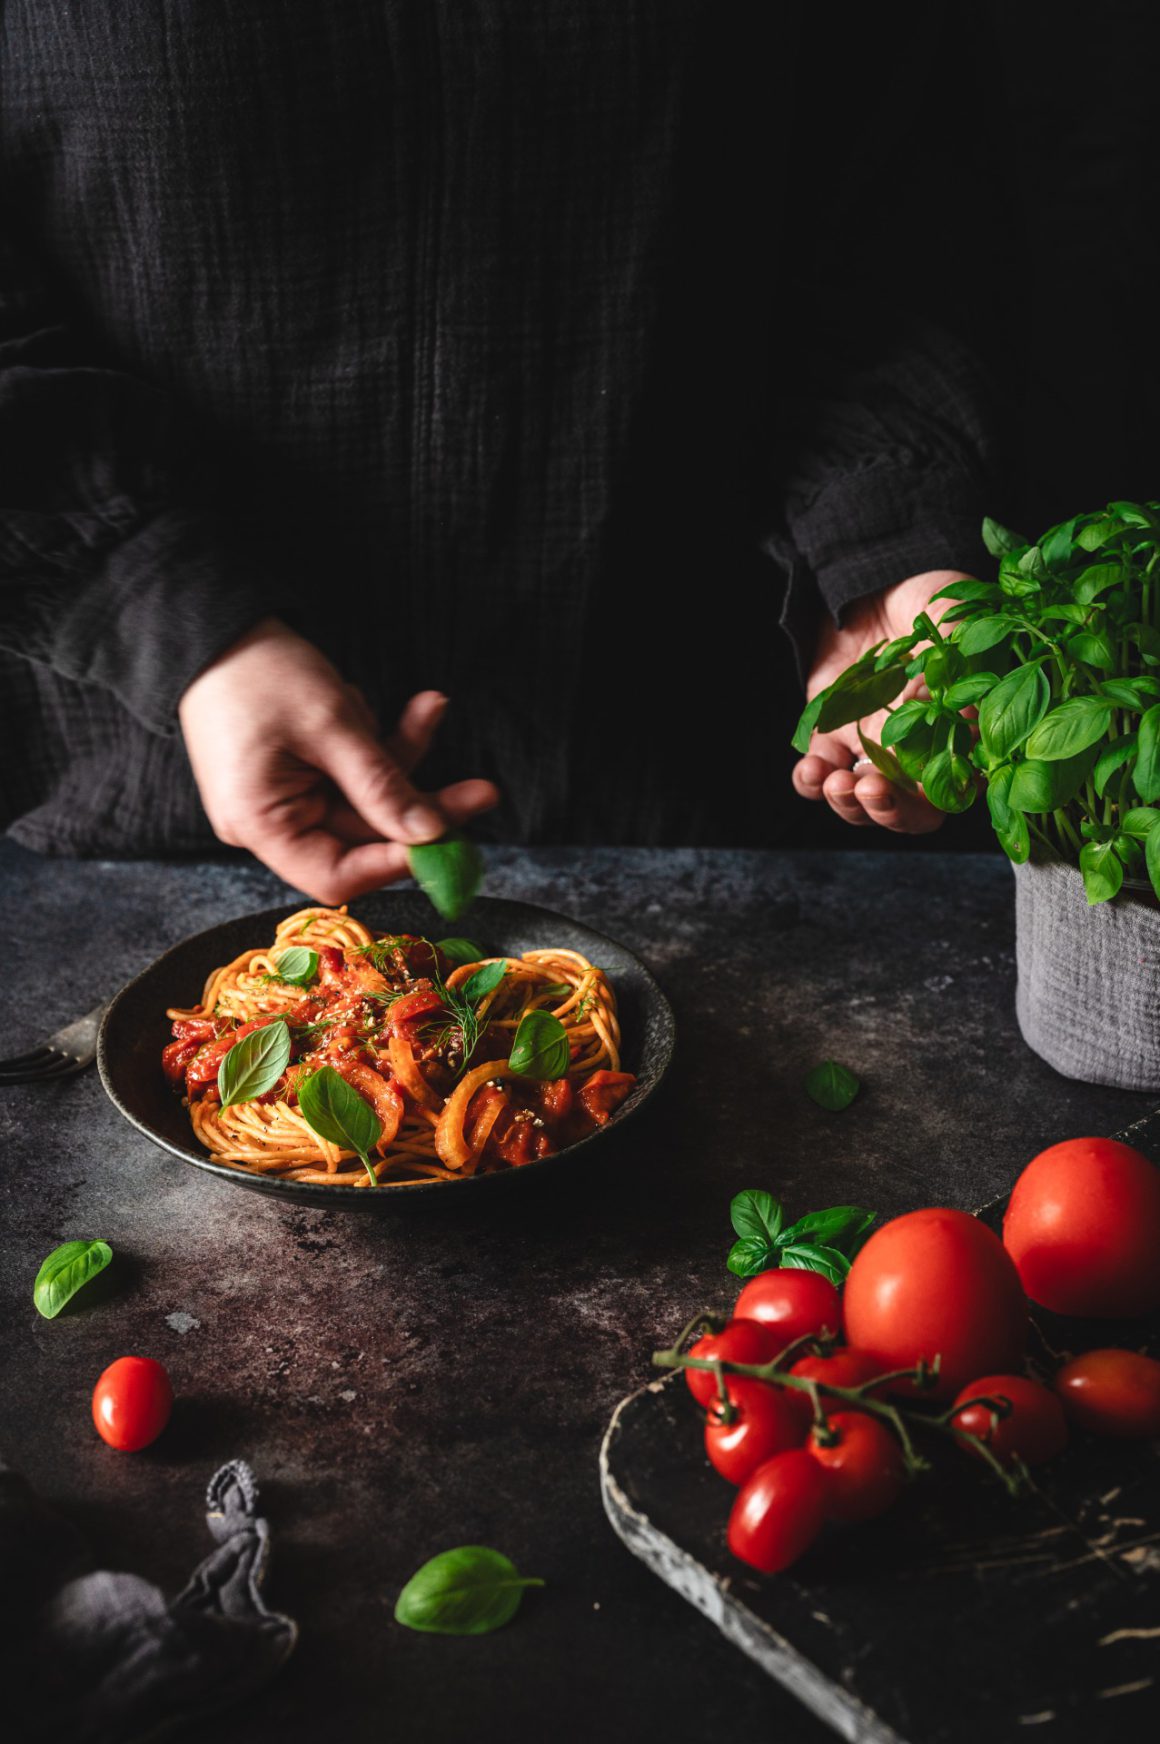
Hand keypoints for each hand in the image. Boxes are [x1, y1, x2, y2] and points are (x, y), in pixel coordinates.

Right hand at [179, 618, 498, 900]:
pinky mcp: (299, 775)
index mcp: (260, 825)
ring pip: (364, 801)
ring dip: (403, 758)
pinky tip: (404, 707)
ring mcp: (284, 799)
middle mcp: (269, 824)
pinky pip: (351, 776)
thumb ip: (382, 785)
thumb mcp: (331, 726)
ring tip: (431, 706)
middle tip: (483, 790)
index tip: (446, 841)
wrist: (217, 621)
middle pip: (360, 837)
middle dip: (420, 806)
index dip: (393, 862)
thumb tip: (430, 835)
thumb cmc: (260, 671)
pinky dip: (380, 744)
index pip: (336, 875)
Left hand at [792, 571, 970, 832]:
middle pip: (904, 812)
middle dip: (886, 812)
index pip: (952, 794)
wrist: (876, 576)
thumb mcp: (958, 626)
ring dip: (846, 805)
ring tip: (835, 782)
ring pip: (858, 802)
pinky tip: (811, 769)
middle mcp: (915, 753)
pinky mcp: (830, 736)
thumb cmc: (931, 601)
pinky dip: (810, 782)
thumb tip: (962, 718)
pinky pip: (817, 775)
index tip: (920, 791)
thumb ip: (965, 668)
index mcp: (956, 737)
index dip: (935, 803)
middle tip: (870, 791)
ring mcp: (871, 748)